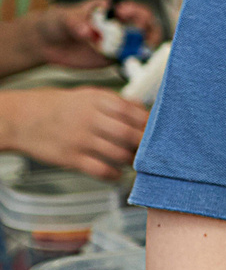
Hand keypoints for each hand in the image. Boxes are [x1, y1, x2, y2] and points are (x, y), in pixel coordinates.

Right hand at [0, 87, 149, 178]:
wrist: (20, 118)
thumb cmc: (57, 107)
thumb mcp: (86, 95)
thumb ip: (115, 102)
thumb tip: (143, 110)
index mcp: (97, 99)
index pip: (134, 112)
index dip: (150, 124)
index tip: (159, 131)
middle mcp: (90, 118)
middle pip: (130, 134)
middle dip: (146, 144)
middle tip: (152, 150)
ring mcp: (80, 139)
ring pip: (120, 153)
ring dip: (133, 160)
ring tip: (134, 160)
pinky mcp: (70, 158)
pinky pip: (101, 170)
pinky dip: (115, 174)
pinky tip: (116, 173)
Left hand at [30, 0, 159, 68]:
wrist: (46, 43)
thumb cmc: (57, 22)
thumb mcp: (64, 18)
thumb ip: (76, 22)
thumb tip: (87, 31)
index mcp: (111, 11)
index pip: (134, 9)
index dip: (136, 11)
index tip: (124, 13)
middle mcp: (119, 26)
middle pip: (145, 27)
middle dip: (148, 30)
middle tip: (140, 35)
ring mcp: (118, 44)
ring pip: (141, 45)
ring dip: (144, 48)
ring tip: (135, 53)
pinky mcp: (113, 59)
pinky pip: (129, 62)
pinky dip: (134, 64)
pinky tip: (131, 66)